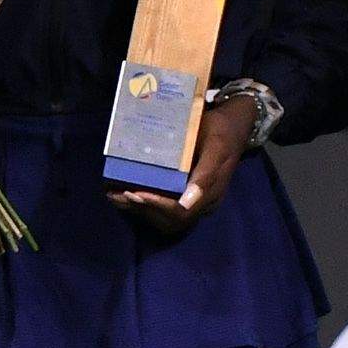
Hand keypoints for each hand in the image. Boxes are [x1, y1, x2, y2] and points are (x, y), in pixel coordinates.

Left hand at [120, 91, 253, 240]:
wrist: (232, 125)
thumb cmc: (221, 131)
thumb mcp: (216, 146)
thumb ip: (205, 174)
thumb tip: (187, 202)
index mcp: (210, 193)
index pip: (181, 213)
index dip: (158, 207)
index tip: (137, 193)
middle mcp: (202, 203)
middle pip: (170, 221)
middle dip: (143, 210)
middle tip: (120, 195)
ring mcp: (194, 201)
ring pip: (164, 219)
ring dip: (139, 211)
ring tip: (115, 195)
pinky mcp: (184, 195)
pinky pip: (163, 209)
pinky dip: (142, 205)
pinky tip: (123, 194)